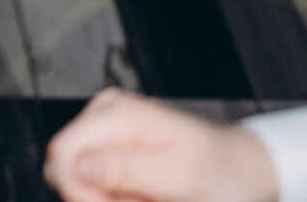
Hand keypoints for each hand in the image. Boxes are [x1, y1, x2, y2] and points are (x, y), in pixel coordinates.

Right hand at [44, 89, 278, 201]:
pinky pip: (93, 181)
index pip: (62, 154)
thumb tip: (78, 164)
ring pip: (78, 179)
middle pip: (64, 167)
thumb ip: (129, 169)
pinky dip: (116, 197)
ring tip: (148, 200)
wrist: (244, 168)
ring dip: (109, 200)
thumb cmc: (224, 171)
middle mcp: (104, 114)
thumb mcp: (182, 177)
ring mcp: (105, 128)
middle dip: (96, 198)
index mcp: (118, 114)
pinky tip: (143, 197)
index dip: (79, 192)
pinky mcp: (109, 146)